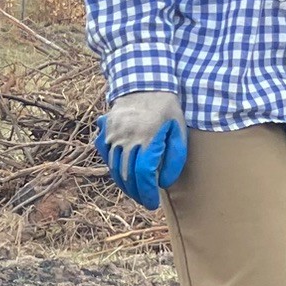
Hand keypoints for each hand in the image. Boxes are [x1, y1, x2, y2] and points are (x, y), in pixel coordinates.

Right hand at [97, 90, 186, 208]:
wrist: (144, 82)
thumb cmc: (167, 109)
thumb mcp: (179, 130)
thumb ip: (175, 158)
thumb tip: (163, 182)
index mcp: (148, 137)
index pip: (144, 175)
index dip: (147, 193)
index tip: (152, 202)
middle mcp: (127, 137)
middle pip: (128, 175)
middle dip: (136, 193)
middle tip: (145, 200)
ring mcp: (114, 133)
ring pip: (115, 168)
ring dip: (125, 185)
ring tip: (136, 192)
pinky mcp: (106, 130)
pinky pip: (107, 156)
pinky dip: (114, 169)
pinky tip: (123, 175)